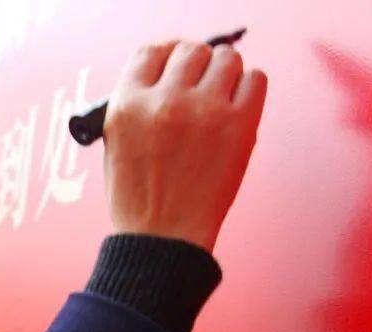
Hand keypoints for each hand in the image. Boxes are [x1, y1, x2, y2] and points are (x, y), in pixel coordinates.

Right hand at [103, 40, 267, 252]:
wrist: (161, 242)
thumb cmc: (138, 200)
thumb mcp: (116, 146)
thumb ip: (138, 106)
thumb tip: (171, 73)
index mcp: (126, 106)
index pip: (151, 52)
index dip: (166, 56)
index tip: (176, 68)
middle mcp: (163, 101)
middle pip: (191, 50)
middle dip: (197, 67)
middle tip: (200, 91)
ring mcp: (202, 111)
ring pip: (227, 58)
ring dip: (225, 75)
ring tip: (219, 102)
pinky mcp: (238, 125)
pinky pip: (255, 79)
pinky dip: (249, 89)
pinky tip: (237, 111)